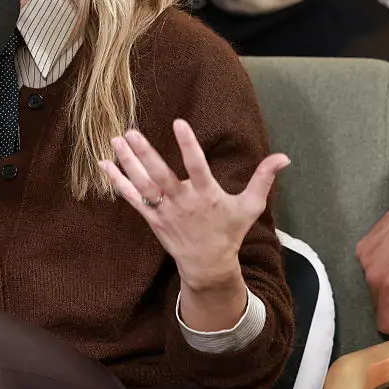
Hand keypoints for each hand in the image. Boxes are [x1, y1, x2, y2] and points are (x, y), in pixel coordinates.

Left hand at [100, 120, 290, 292]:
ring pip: (143, 185)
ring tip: (115, 140)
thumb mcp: (250, 206)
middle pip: (161, 176)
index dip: (188, 146)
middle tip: (131, 132)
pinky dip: (117, 183)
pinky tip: (104, 165)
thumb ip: (264, 179)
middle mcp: (183, 202)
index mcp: (207, 195)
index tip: (178, 123)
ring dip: (127, 163)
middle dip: (145, 154)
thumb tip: (284, 157)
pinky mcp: (152, 219)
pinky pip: (132, 199)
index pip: (197, 166)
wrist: (209, 265)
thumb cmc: (230, 231)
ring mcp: (165, 211)